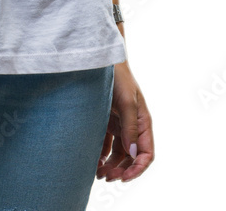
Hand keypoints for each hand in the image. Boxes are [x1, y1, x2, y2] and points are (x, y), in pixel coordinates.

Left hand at [96, 60, 154, 181]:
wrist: (100, 60)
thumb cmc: (118, 77)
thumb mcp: (126, 101)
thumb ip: (130, 127)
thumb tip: (133, 153)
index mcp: (143, 123)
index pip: (146, 154)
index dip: (137, 169)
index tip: (123, 178)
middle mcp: (133, 127)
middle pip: (131, 157)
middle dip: (121, 170)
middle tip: (106, 177)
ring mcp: (119, 125)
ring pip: (118, 154)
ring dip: (110, 166)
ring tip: (98, 174)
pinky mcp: (106, 122)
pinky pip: (106, 145)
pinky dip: (101, 156)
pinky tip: (93, 162)